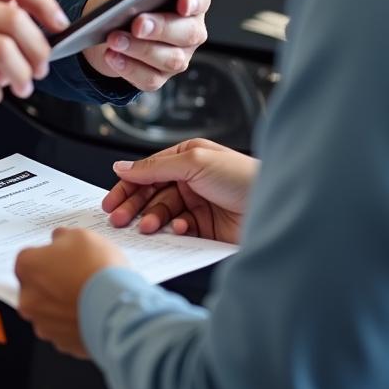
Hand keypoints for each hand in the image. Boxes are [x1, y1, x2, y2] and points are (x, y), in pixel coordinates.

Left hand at [15, 228, 126, 357]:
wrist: (121, 312)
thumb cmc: (98, 271)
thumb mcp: (81, 236)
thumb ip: (62, 237)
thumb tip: (59, 240)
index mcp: (27, 267)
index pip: (29, 257)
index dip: (49, 255)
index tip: (62, 256)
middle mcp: (28, 298)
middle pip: (36, 285)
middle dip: (52, 280)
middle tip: (76, 274)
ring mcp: (43, 324)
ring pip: (49, 309)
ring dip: (62, 302)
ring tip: (87, 294)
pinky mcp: (61, 343)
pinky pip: (63, 328)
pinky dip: (73, 321)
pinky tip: (90, 311)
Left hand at [81, 0, 210, 90]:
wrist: (104, 27)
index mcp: (188, 0)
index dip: (194, 1)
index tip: (182, 2)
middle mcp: (189, 30)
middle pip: (188, 32)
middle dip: (161, 28)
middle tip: (137, 23)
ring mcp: (177, 56)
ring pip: (170, 59)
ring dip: (140, 49)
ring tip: (115, 38)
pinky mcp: (159, 76)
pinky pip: (150, 78)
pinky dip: (129, 68)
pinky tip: (112, 56)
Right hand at [103, 138, 258, 243]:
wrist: (277, 207)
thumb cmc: (242, 176)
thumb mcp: (194, 162)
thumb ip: (155, 166)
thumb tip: (123, 167)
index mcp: (186, 157)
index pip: (147, 171)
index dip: (128, 185)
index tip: (111, 201)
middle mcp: (190, 179)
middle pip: (152, 193)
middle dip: (134, 206)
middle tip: (118, 219)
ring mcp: (198, 203)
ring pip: (164, 213)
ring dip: (153, 220)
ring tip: (148, 228)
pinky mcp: (206, 227)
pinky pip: (181, 230)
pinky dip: (175, 231)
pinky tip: (178, 230)